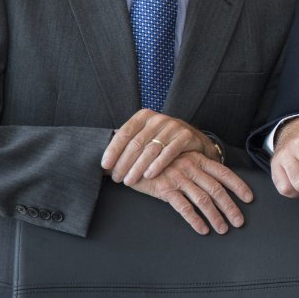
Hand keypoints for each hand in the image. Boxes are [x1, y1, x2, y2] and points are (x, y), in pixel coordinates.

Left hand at [101, 109, 218, 184]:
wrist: (194, 140)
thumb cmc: (163, 141)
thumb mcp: (146, 136)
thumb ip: (128, 144)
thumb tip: (104, 163)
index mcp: (144, 116)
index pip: (124, 133)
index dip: (113, 150)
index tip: (105, 165)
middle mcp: (158, 118)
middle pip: (136, 143)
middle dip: (124, 163)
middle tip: (117, 178)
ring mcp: (173, 126)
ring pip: (150, 150)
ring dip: (138, 168)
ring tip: (129, 181)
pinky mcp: (186, 136)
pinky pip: (169, 153)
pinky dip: (157, 165)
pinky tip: (149, 176)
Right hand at [127, 150, 252, 234]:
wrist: (131, 156)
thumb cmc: (158, 159)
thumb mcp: (180, 158)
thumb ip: (197, 168)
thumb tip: (216, 182)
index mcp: (197, 159)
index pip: (224, 173)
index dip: (238, 186)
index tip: (249, 198)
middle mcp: (191, 167)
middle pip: (217, 189)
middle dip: (230, 207)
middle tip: (239, 222)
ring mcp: (178, 178)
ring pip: (203, 199)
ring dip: (215, 216)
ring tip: (223, 229)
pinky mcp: (164, 189)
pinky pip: (184, 207)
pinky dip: (195, 219)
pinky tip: (202, 229)